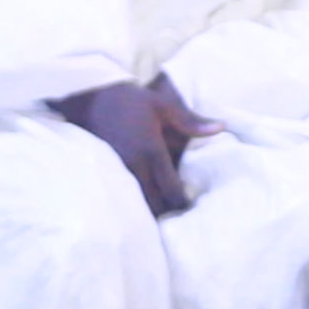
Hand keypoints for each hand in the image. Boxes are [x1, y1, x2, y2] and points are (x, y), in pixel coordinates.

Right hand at [49, 79, 221, 215]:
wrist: (87, 97)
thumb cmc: (129, 101)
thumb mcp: (163, 105)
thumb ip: (191, 121)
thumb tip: (220, 127)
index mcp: (151, 152)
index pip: (171, 190)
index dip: (182, 203)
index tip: (191, 205)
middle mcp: (133, 166)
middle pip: (154, 204)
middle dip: (167, 210)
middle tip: (178, 211)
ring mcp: (115, 170)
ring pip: (136, 203)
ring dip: (150, 209)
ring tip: (162, 208)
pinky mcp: (103, 170)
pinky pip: (121, 195)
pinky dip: (133, 201)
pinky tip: (141, 200)